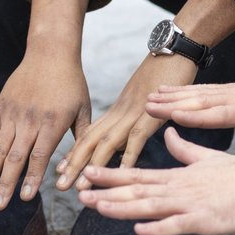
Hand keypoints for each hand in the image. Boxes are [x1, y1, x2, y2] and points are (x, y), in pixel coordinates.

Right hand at [0, 54, 90, 209]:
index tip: (25, 198)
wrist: (50, 52)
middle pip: (13, 158)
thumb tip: (83, 169)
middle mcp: (28, 121)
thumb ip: (82, 140)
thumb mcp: (84, 110)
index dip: (32, 178)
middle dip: (3, 185)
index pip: (39, 155)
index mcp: (52, 123)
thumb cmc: (71, 84)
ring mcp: (11, 115)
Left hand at [57, 54, 198, 190]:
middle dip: (74, 165)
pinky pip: (137, 137)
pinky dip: (128, 156)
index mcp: (118, 110)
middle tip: (59, 186)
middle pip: (91, 141)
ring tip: (80, 188)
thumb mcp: (144, 98)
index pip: (90, 134)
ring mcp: (135, 112)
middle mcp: (121, 112)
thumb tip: (125, 144)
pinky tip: (120, 172)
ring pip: (107, 142)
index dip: (74, 153)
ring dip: (92, 166)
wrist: (176, 46)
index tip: (59, 170)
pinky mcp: (152, 113)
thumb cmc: (164, 70)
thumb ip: (132, 120)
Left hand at [78, 127, 234, 234]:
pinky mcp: (203, 220)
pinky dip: (157, 228)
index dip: (111, 175)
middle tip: (80, 193)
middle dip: (106, 192)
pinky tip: (138, 230)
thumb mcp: (206, 158)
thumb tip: (167, 134)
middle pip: (136, 191)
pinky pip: (177, 225)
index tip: (88, 173)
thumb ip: (184, 149)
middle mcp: (177, 189)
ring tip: (98, 206)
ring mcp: (189, 204)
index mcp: (176, 176)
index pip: (137, 175)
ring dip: (122, 207)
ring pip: (149, 206)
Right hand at [145, 60, 234, 135]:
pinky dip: (181, 92)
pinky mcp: (229, 90)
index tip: (174, 114)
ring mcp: (232, 91)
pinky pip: (201, 91)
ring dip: (171, 97)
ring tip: (149, 98)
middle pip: (200, 101)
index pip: (220, 113)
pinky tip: (166, 92)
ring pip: (196, 94)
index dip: (197, 115)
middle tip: (148, 105)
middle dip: (173, 104)